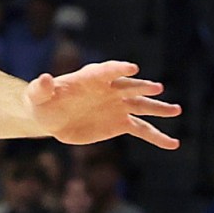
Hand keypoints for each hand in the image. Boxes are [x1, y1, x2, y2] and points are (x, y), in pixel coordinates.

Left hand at [25, 59, 181, 147]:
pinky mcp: (120, 124)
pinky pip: (142, 130)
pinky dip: (157, 137)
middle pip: (130, 86)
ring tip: (177, 110)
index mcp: (91, 77)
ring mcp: (118, 106)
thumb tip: (43, 79)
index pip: (108, 70)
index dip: (119, 69)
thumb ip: (41, 87)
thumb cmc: (43, 101)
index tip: (131, 69)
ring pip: (142, 107)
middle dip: (142, 87)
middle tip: (157, 88)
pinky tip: (173, 143)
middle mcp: (110, 89)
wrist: (51, 116)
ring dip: (159, 109)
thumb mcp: (37, 94)